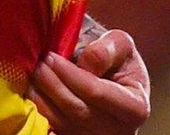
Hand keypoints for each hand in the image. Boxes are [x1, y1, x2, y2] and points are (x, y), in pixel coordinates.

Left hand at [28, 28, 150, 134]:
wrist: (109, 76)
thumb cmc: (116, 59)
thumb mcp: (121, 44)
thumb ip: (107, 49)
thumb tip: (86, 65)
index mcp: (136, 107)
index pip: (97, 93)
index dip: (71, 75)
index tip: (51, 57)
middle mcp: (119, 132)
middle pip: (77, 109)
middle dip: (53, 84)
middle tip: (38, 63)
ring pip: (61, 122)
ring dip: (41, 96)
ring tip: (34, 73)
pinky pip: (52, 128)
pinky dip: (39, 109)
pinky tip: (33, 90)